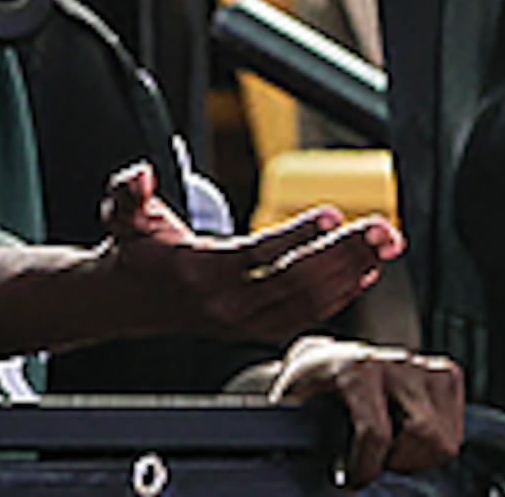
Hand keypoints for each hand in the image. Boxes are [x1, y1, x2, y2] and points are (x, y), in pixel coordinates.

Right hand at [86, 163, 397, 343]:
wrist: (123, 301)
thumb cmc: (132, 249)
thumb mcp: (120, 213)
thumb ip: (127, 190)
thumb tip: (140, 175)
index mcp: (198, 273)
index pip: (256, 257)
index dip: (296, 237)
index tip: (331, 215)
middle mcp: (225, 304)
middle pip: (295, 283)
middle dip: (344, 255)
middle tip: (381, 230)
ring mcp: (243, 321)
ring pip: (307, 303)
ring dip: (351, 273)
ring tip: (384, 245)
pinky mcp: (254, 328)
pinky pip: (305, 316)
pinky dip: (338, 296)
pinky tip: (364, 272)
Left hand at [269, 336, 466, 486]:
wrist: (319, 361)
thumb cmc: (307, 390)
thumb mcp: (295, 407)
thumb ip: (302, 434)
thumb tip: (306, 468)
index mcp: (354, 368)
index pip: (377, 432)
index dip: (365, 467)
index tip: (352, 480)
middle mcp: (393, 361)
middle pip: (425, 435)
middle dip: (400, 461)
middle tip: (376, 462)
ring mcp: (421, 366)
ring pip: (444, 438)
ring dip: (419, 456)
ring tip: (392, 452)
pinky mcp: (443, 373)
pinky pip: (456, 426)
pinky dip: (436, 442)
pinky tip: (409, 439)